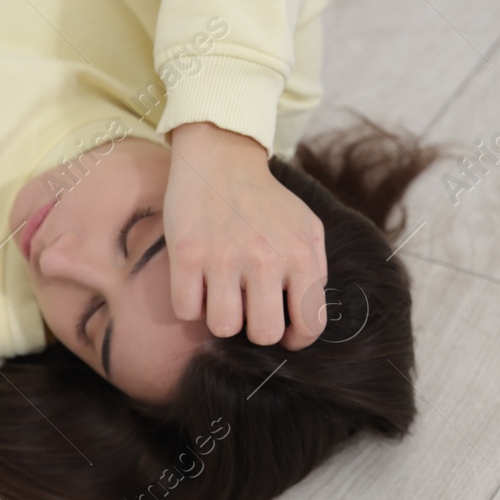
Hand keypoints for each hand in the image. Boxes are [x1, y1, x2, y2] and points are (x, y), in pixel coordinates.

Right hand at [164, 122, 326, 348]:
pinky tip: (197, 284)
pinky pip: (186, 310)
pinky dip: (190, 304)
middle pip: (263, 334)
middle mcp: (264, 258)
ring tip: (221, 295)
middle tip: (248, 310)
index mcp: (299, 254)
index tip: (284, 331)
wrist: (222, 160)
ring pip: (222, 327)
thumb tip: (305, 314)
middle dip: (255, 329)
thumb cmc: (264, 200)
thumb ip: (314, 269)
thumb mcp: (306, 226)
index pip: (308, 324)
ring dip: (220, 317)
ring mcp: (223, 257)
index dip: (296, 338)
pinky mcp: (187, 254)